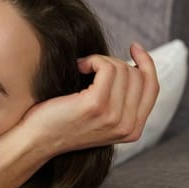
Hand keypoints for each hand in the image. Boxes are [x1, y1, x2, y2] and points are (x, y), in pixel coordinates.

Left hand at [19, 42, 159, 155]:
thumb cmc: (60, 122)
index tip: (134, 47)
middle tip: (91, 65)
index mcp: (132, 130)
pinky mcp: (96, 105)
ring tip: (82, 68)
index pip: (152, 88)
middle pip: (137, 76)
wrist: (35, 140)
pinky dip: (92, 60)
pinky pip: (106, 67)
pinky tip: (79, 67)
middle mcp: (127, 126)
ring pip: (122, 69)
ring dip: (100, 60)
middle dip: (114, 62)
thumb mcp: (98, 116)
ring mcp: (113, 117)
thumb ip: (119, 102)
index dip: (146, 64)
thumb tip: (131, 67)